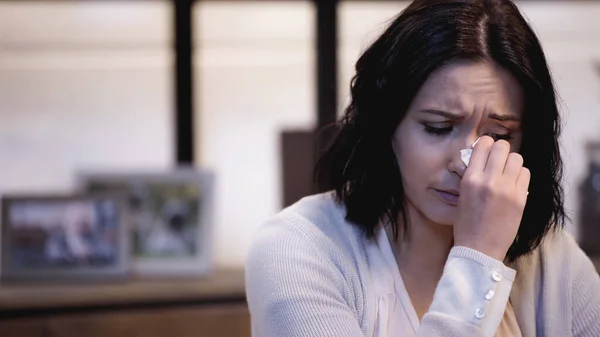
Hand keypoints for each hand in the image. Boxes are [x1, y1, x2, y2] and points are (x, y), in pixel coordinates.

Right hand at [453, 136, 529, 260]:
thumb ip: (472, 175)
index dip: (486, 145)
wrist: (479, 249)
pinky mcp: (520, 198)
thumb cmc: (466, 224)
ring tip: (506, 173)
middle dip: (500, 151)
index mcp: (470, 179)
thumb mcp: (462, 195)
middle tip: (497, 161)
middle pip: (502, 147)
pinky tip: (513, 184)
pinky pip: (525, 174)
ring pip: (517, 158)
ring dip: (511, 162)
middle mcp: (489, 180)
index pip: (483, 145)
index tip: (486, 152)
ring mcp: (506, 189)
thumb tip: (482, 157)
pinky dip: (520, 175)